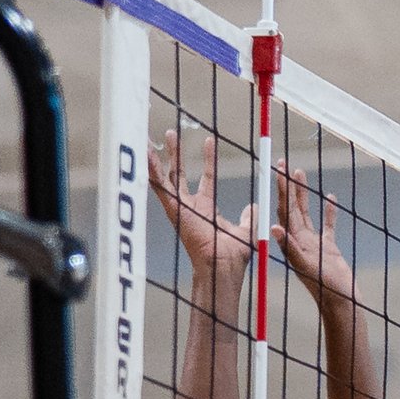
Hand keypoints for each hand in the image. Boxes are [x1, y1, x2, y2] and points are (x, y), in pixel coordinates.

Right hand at [148, 134, 253, 297]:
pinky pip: (158, 186)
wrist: (223, 264)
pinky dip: (150, 169)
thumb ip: (249, 217)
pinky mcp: (173, 209)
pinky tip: (144, 153)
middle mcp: (190, 207)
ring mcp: (179, 207)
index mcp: (206, 209)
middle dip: (175, 154)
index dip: (208, 160)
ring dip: (160, 157)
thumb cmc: (234, 254)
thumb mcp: (246, 229)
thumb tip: (255, 206)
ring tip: (156, 137)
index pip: (206, 179)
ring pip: (165, 177)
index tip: (209, 142)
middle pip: (179, 173)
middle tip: (171, 133)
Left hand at [271, 166, 353, 307]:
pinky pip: (327, 226)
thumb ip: (291, 249)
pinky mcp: (329, 249)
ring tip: (301, 173)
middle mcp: (300, 241)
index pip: (283, 211)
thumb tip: (274, 227)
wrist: (342, 305)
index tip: (277, 171)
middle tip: (283, 164)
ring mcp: (314, 244)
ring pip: (306, 212)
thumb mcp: (306, 268)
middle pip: (291, 208)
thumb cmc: (324, 289)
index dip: (280, 190)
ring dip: (304, 194)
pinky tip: (330, 198)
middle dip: (288, 186)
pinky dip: (328, 212)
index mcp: (292, 243)